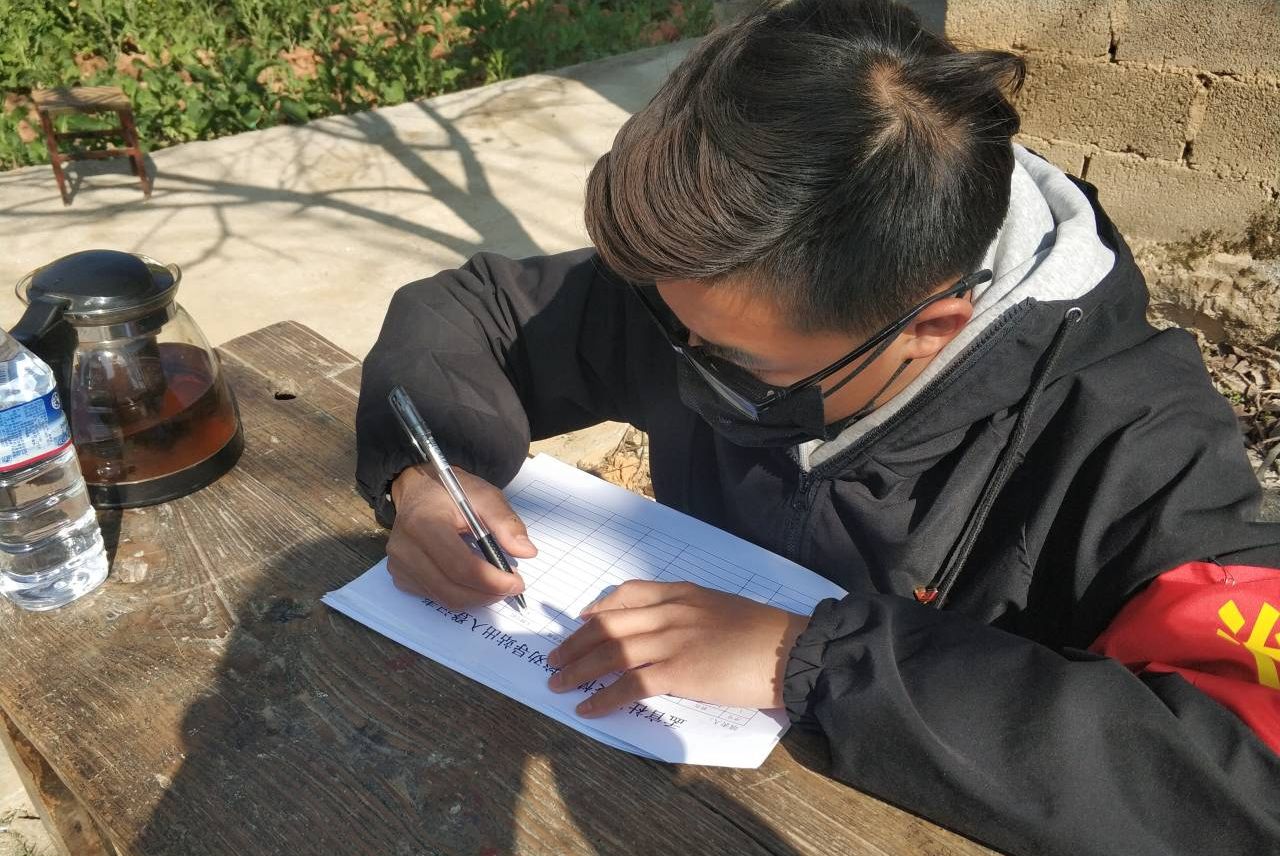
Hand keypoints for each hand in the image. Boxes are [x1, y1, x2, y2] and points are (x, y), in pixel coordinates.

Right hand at [385, 464, 536, 608]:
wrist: (418, 488)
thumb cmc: (451, 492)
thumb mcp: (484, 495)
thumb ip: (505, 522)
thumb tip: (527, 552)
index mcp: (424, 524)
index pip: (460, 566)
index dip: (492, 580)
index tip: (517, 583)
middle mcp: (405, 548)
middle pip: (451, 589)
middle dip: (486, 594)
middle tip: (511, 588)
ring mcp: (399, 565)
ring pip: (444, 598)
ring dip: (476, 597)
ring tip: (496, 584)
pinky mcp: (401, 576)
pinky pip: (435, 596)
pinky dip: (460, 594)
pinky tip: (473, 580)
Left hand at [545, 580, 810, 715]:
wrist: (792, 651)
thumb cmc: (764, 634)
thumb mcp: (722, 607)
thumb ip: (690, 612)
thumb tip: (666, 632)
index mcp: (682, 593)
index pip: (629, 593)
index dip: (598, 608)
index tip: (582, 619)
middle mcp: (671, 611)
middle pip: (609, 624)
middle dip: (575, 643)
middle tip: (554, 658)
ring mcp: (672, 640)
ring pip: (611, 652)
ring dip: (578, 670)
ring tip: (558, 683)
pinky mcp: (678, 671)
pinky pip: (629, 684)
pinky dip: (604, 698)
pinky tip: (589, 708)